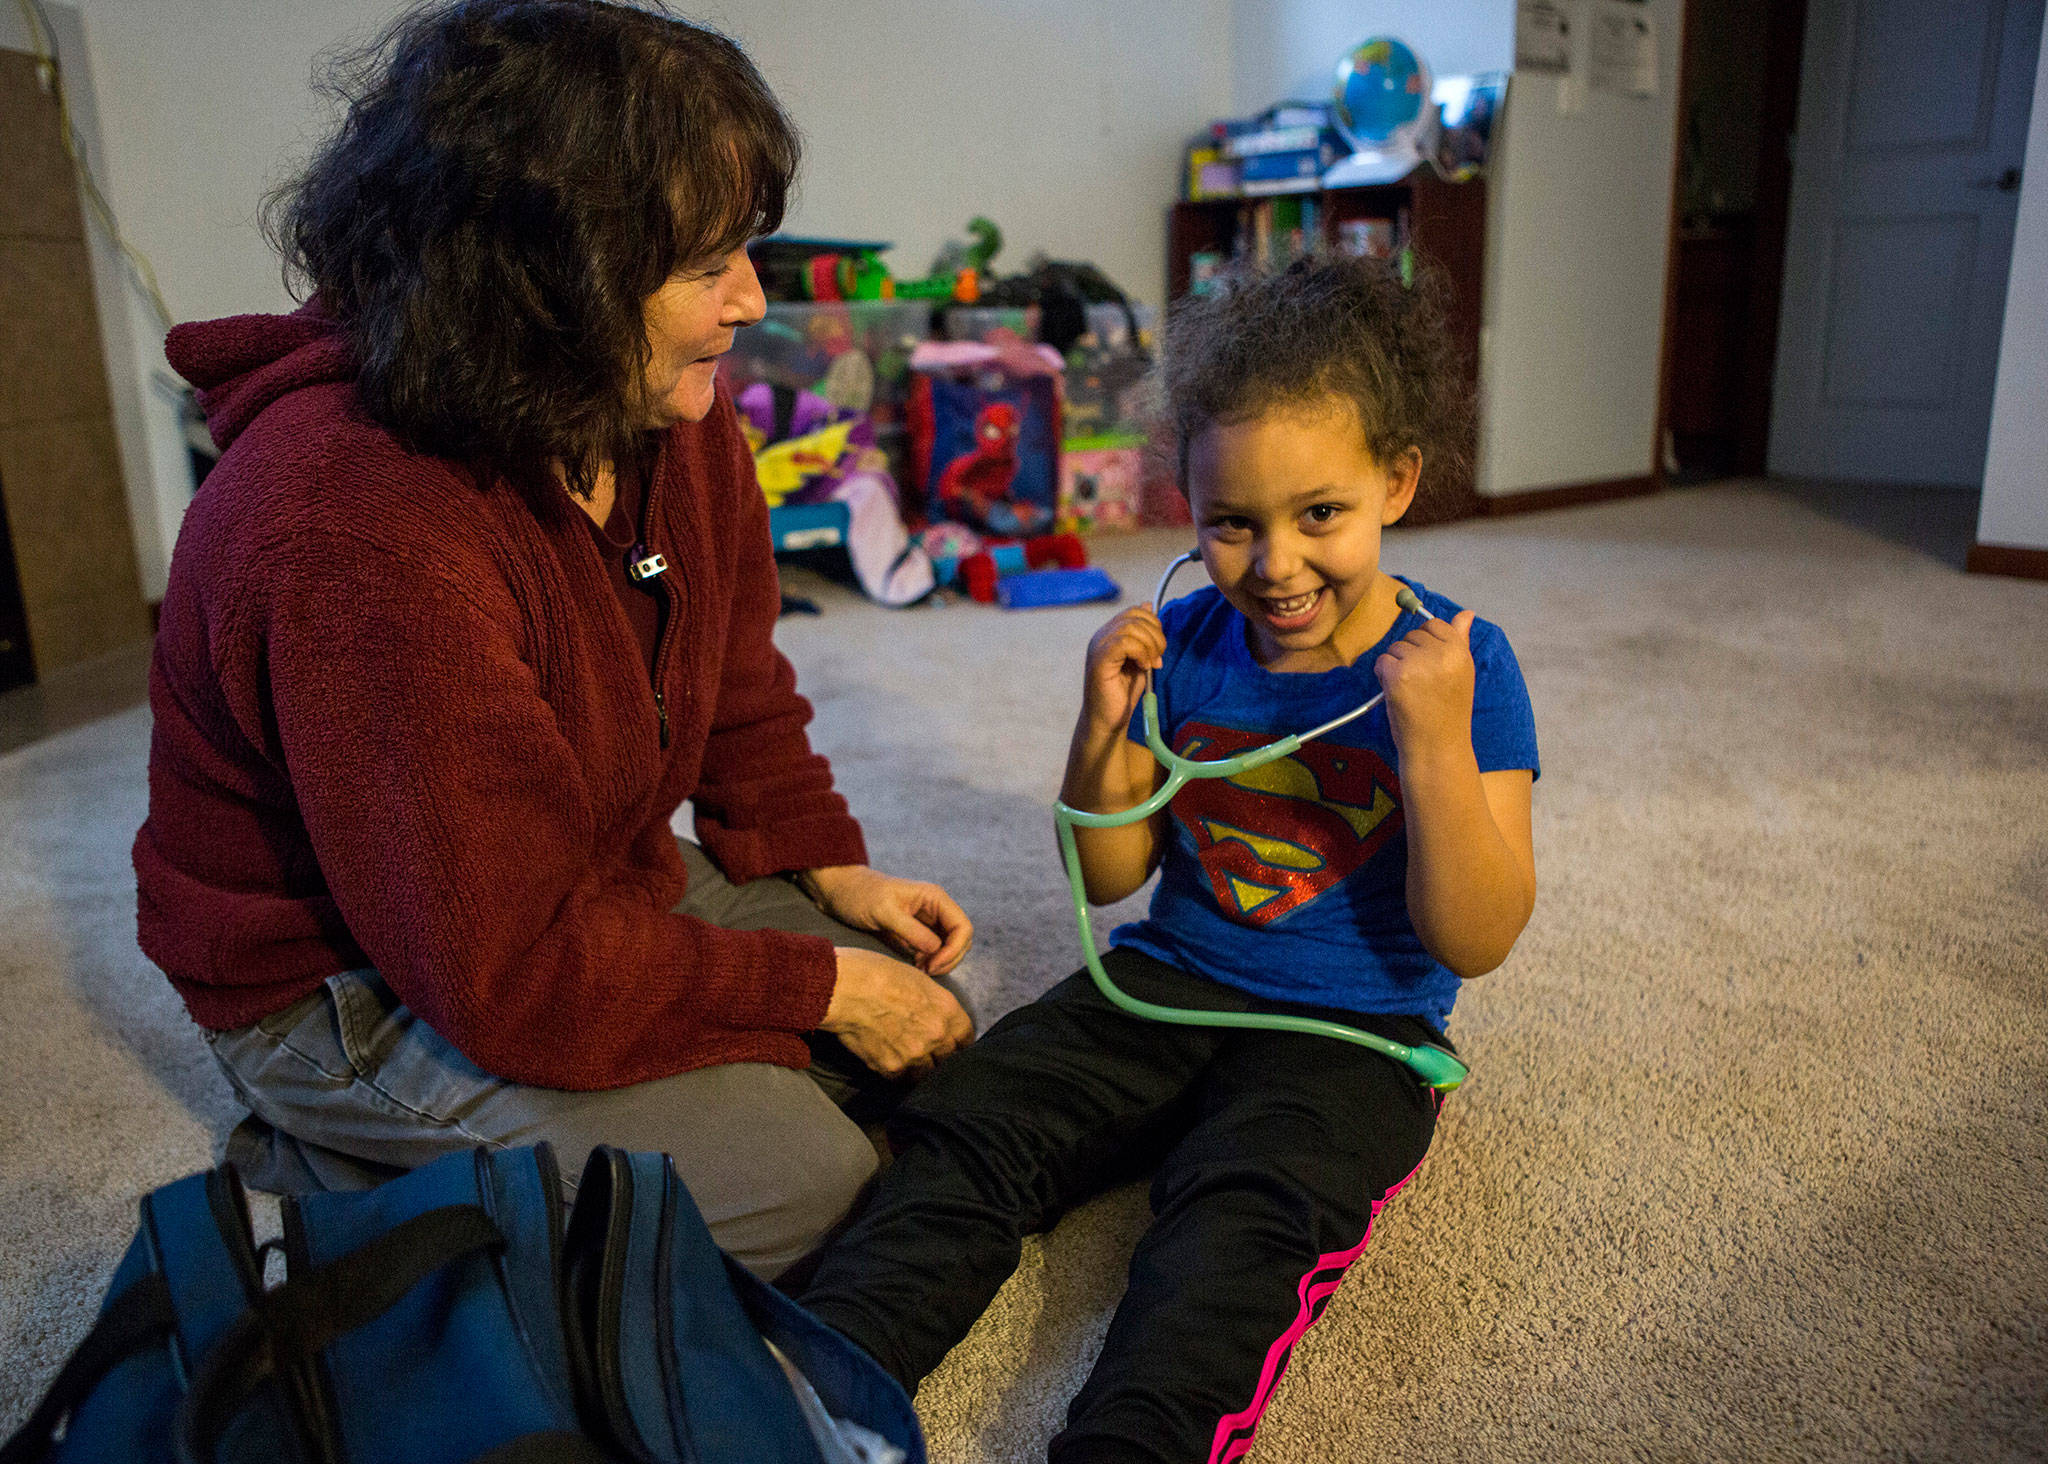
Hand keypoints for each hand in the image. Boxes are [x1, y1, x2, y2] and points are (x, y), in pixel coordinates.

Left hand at [799, 864, 972, 975]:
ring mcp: (927, 922)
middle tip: (925, 971)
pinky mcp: (916, 933)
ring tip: (919, 969)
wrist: (840, 893)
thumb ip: (912, 931)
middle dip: (948, 959)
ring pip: (949, 948)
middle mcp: (935, 910)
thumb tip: (936, 950)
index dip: (954, 950)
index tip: (932, 965)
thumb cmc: (860, 895)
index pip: (962, 927)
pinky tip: (914, 966)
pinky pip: (933, 951)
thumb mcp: (884, 912)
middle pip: (960, 940)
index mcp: (934, 898)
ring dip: (940, 962)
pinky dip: (929, 962)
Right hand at [821, 947, 975, 1077]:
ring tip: (908, 1058)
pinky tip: (890, 1061)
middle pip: (950, 1059)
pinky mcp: (891, 1068)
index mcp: (946, 1009)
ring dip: (921, 1068)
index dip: (959, 1041)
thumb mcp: (916, 979)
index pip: (966, 1038)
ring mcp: (914, 1054)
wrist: (843, 988)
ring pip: (927, 1074)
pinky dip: (899, 1073)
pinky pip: (902, 1079)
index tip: (953, 1044)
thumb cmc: (874, 973)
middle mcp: (936, 1035)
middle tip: (929, 1052)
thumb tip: (936, 1017)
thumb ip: (933, 1003)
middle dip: (941, 1056)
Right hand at [1082, 605, 1165, 734]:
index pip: (1135, 612)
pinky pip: (1124, 642)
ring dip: (1150, 645)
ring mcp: (1098, 647)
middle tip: (1158, 657)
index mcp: (1109, 634)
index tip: (1159, 650)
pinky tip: (1143, 667)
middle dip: (1155, 635)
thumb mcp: (1140, 658)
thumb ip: (1144, 635)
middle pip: (1135, 616)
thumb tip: (1148, 606)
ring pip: (1130, 627)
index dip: (1154, 626)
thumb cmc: (1122, 693)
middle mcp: (1101, 636)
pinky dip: (1140, 652)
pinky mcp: (1099, 660)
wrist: (1108, 721)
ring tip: (1151, 664)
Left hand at [1375, 609, 1476, 758]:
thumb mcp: (1461, 673)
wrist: (1437, 746)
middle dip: (1411, 656)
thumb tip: (1467, 614)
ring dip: (1396, 666)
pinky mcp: (1397, 675)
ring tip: (1412, 692)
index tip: (1429, 665)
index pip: (1434, 624)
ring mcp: (1418, 663)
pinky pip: (1381, 662)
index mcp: (1460, 651)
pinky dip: (1384, 676)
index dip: (1426, 644)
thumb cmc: (1448, 712)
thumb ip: (1460, 640)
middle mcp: (1441, 654)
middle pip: (1412, 635)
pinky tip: (1398, 694)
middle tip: (1422, 685)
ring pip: (1395, 648)